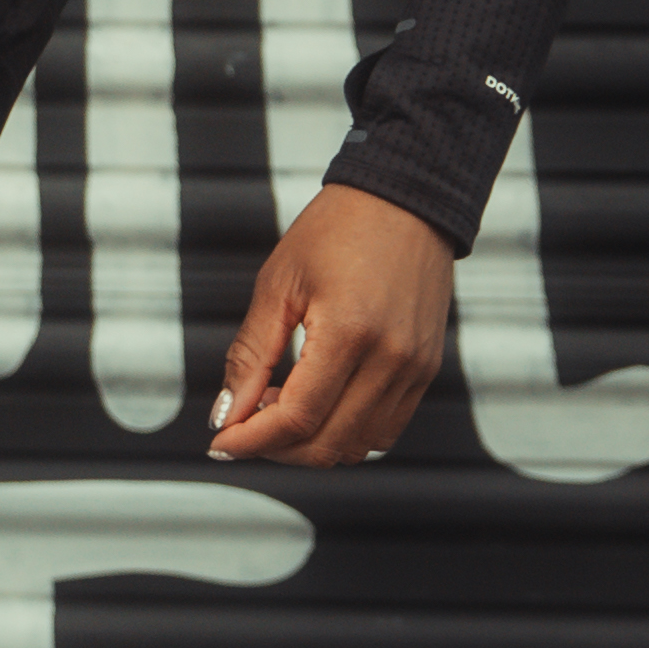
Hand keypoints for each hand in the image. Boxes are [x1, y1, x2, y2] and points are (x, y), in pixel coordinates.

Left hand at [208, 183, 454, 466]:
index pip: (298, 418)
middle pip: (329, 444)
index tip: (222, 441)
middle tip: (244, 423)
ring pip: (359, 446)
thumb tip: (227, 414)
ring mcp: (416, 368)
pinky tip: (318, 401)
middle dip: (276, 448)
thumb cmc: (338, 229)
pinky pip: (385, 428)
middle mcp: (392, 359)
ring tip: (280, 405)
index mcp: (350, 332)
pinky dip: (345, 430)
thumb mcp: (278, 284)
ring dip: (312, 443)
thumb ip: (250, 356)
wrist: (405, 199)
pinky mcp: (426, 369)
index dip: (252, 440)